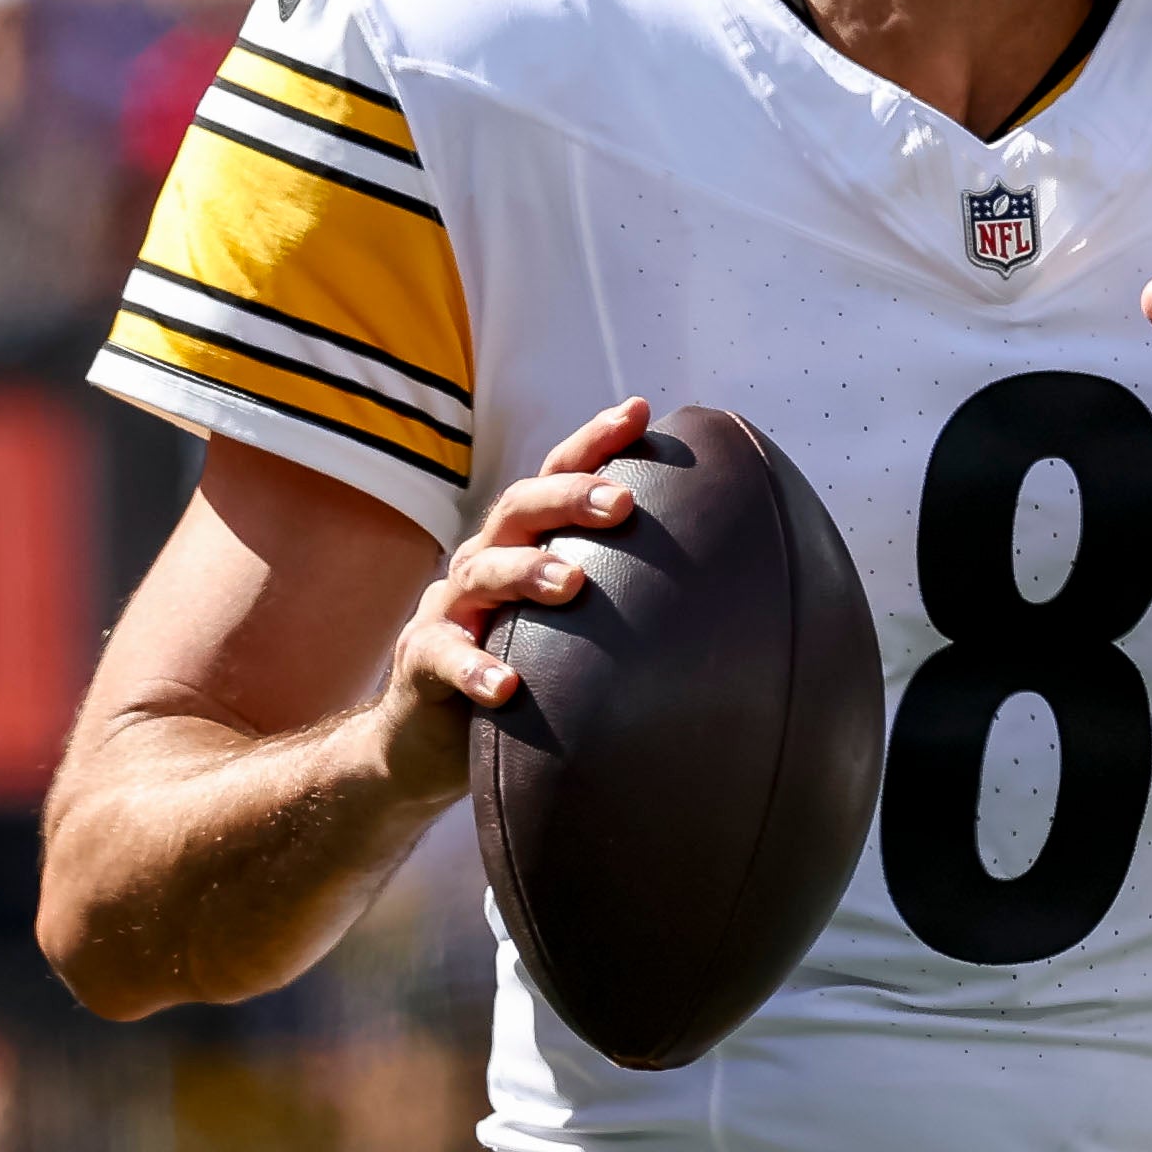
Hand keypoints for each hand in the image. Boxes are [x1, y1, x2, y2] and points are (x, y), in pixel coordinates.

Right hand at [368, 398, 651, 800]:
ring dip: (528, 571)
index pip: (557, 477)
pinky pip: (444, 657)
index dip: (594, 442)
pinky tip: (507, 687)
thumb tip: (729, 583)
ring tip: (571, 583)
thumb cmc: (521, 668)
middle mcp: (485, 561)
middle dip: (570, 498)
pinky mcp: (423, 663)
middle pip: (520, 509)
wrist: (426, 739)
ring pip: (482, 572)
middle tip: (621, 502)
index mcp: (524, 543)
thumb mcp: (569, 624)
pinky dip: (474, 669)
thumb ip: (623, 596)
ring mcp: (451, 610)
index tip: (641, 413)